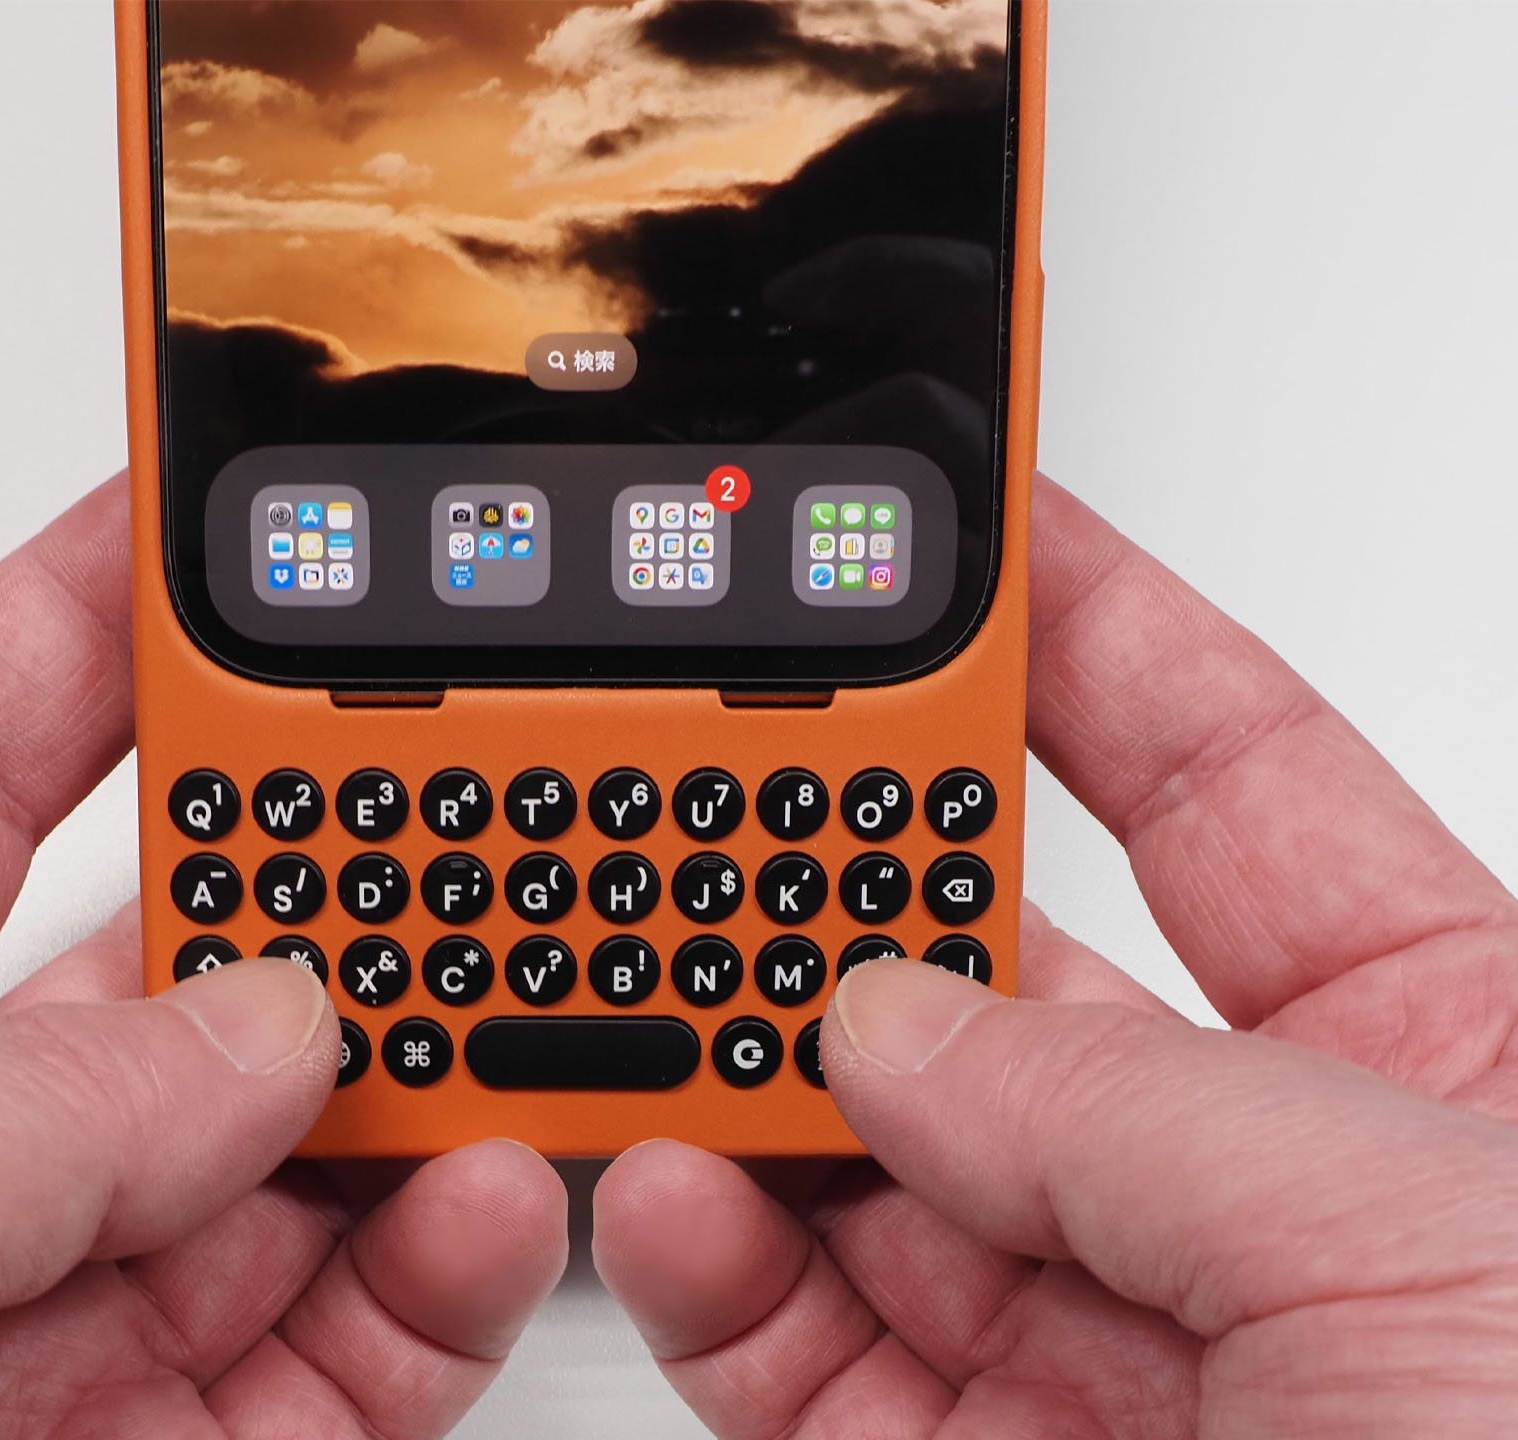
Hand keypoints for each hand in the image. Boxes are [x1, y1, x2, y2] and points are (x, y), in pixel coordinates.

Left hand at [0, 478, 567, 1437]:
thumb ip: (21, 1104)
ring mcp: (46, 1355)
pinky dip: (452, 1267)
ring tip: (503, 996)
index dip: (72, 635)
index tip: (206, 525)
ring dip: (419, 1073)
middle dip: (307, 870)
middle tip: (438, 777)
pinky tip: (484, 1195)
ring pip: (292, 1163)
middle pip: (158, 966)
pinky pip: (359, 1355)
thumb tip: (266, 1021)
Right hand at [595, 475, 1517, 1437]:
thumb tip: (905, 1024)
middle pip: (1009, 967)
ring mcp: (1123, 1363)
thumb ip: (1149, 1115)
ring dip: (751, 1073)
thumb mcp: (1443, 1260)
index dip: (1090, 634)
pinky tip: (681, 1191)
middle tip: (724, 779)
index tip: (953, 531)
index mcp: (1455, 1075)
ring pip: (879, 1161)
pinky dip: (719, 1265)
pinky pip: (812, 1347)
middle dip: (860, 871)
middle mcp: (1271, 1209)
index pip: (1233, 779)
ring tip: (652, 998)